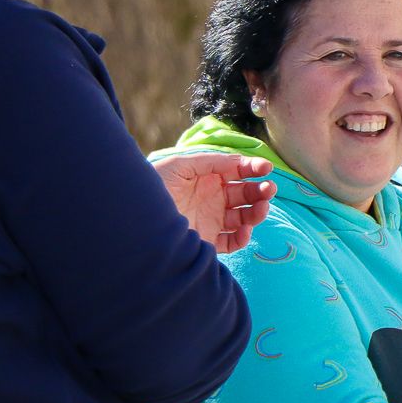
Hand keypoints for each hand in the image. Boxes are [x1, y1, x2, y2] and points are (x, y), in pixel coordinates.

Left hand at [153, 153, 276, 252]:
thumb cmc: (151, 187)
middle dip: (260, 191)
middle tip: (269, 189)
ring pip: (244, 217)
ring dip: (257, 212)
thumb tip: (239, 162)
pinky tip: (243, 230)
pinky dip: (242, 237)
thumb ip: (210, 161)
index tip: (266, 169)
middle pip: (245, 194)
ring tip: (261, 209)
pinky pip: (232, 242)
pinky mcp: (206, 242)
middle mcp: (211, 198)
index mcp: (206, 178)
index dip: (253, 168)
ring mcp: (210, 220)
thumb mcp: (179, 165)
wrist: (133, 221)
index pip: (236, 171)